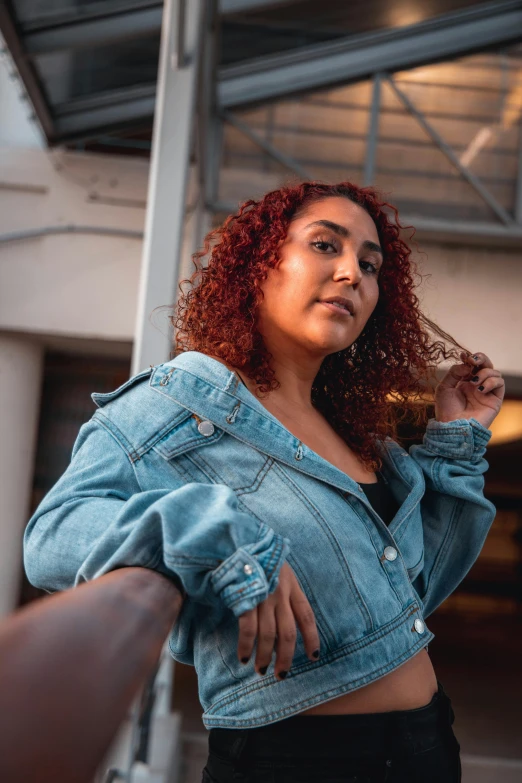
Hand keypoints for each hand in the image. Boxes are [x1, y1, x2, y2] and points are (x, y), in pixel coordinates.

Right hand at [237, 562, 319, 679]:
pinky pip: (248, 630)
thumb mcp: (280, 568)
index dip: (312, 638)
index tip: (314, 657)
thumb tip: (287, 611)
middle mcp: (280, 594)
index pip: (307, 616)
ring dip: (265, 657)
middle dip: (286, 658)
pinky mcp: (245, 599)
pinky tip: (244, 657)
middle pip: (289, 634)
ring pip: (269, 636)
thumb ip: (285, 588)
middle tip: (281, 675)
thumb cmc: (259, 555)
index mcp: (292, 585)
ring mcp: (263, 597)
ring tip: (261, 670)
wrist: (239, 539)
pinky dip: (246, 646)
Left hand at [434, 351, 504, 429]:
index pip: (473, 364)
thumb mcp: (444, 387)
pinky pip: (500, 384)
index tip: (464, 355)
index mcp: (465, 381)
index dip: (471, 357)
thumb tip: (467, 364)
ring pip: (495, 372)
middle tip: (473, 361)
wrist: (453, 427)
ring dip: (485, 373)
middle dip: (481, 358)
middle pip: (486, 365)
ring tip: (474, 382)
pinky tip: (480, 389)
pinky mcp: (495, 400)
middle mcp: (477, 385)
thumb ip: (454, 372)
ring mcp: (487, 392)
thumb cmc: (446, 410)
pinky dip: (492, 382)